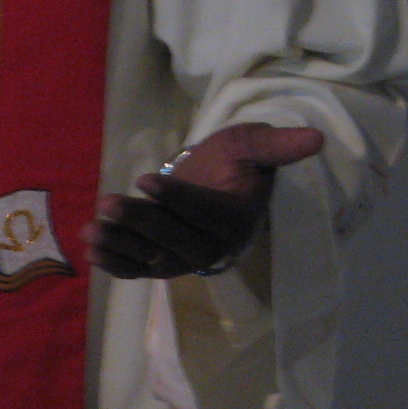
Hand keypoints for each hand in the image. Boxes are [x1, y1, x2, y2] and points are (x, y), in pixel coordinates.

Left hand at [87, 122, 324, 279]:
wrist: (213, 185)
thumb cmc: (232, 162)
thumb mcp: (252, 146)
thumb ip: (277, 146)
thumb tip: (317, 138)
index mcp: (236, 219)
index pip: (203, 211)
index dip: (175, 197)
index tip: (145, 179)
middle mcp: (212, 248)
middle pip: (172, 235)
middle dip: (138, 220)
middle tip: (106, 202)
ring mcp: (185, 261)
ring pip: (151, 255)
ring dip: (119, 244)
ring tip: (91, 229)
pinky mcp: (161, 267)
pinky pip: (138, 270)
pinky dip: (114, 264)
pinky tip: (91, 252)